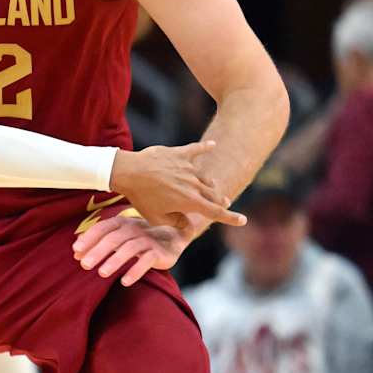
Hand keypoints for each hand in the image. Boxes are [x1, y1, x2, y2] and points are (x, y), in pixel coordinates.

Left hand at [73, 215, 188, 286]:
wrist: (173, 236)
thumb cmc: (138, 238)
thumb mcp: (118, 238)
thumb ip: (98, 244)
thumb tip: (76, 254)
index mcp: (122, 223)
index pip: (102, 228)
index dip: (89, 238)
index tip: (76, 250)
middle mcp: (134, 228)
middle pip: (114, 239)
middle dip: (98, 251)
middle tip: (84, 265)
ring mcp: (148, 240)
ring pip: (130, 249)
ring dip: (115, 261)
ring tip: (102, 273)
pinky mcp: (159, 252)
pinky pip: (147, 261)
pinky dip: (136, 271)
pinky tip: (125, 282)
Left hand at [108, 141, 242, 232]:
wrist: (129, 172)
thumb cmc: (141, 197)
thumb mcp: (157, 217)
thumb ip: (176, 222)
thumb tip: (191, 227)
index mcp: (190, 201)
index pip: (215, 212)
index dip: (230, 217)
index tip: (243, 220)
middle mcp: (194, 184)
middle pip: (213, 194)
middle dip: (219, 200)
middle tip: (224, 202)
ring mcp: (188, 167)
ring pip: (205, 176)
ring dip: (210, 183)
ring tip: (212, 186)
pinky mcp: (179, 154)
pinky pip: (196, 149)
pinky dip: (205, 148)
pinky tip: (213, 145)